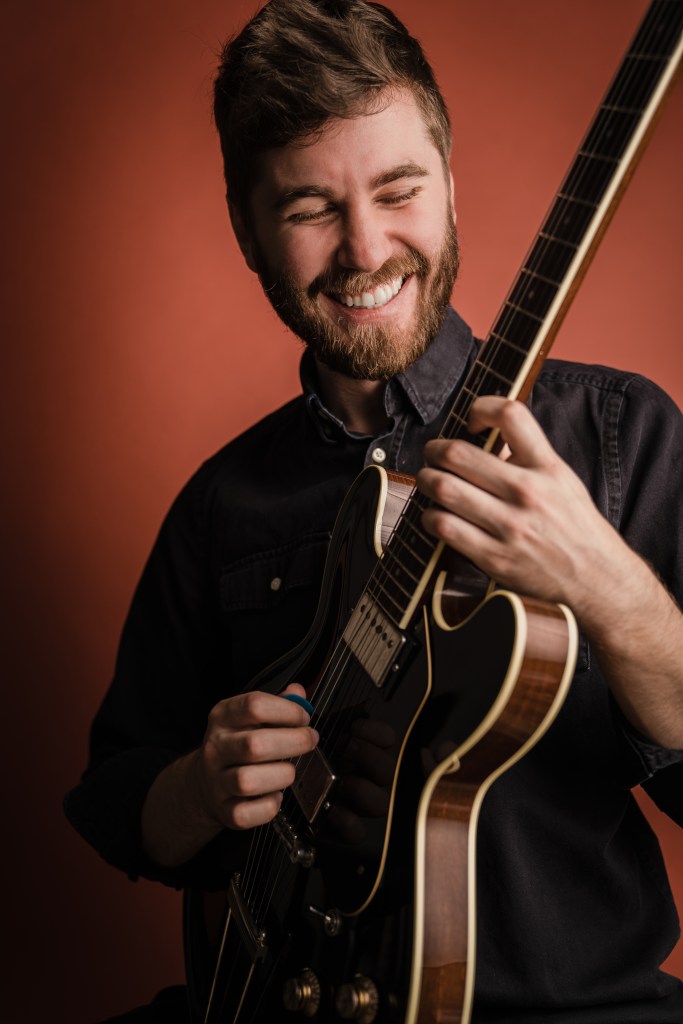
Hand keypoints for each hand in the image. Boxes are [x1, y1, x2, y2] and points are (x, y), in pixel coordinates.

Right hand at [193, 682, 318, 831]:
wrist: (204, 783)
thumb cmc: (236, 745)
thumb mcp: (249, 717)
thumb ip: (276, 704)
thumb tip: (298, 693)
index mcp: (223, 718)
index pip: (254, 706)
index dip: (287, 710)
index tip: (303, 718)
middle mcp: (217, 748)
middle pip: (255, 744)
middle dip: (294, 742)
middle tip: (309, 740)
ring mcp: (217, 781)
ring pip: (248, 781)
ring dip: (281, 775)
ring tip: (289, 770)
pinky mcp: (225, 811)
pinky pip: (249, 813)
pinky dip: (269, 805)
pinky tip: (275, 794)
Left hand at [416, 396, 627, 613]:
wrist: (597, 580)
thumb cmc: (577, 530)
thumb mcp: (564, 482)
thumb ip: (529, 459)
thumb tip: (491, 442)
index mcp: (548, 468)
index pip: (512, 415)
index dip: (482, 408)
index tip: (472, 422)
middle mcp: (528, 492)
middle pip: (458, 453)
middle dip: (435, 450)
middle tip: (433, 454)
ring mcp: (509, 526)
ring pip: (443, 488)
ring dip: (426, 481)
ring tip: (429, 481)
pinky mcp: (494, 557)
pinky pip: (444, 527)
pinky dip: (431, 517)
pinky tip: (436, 516)